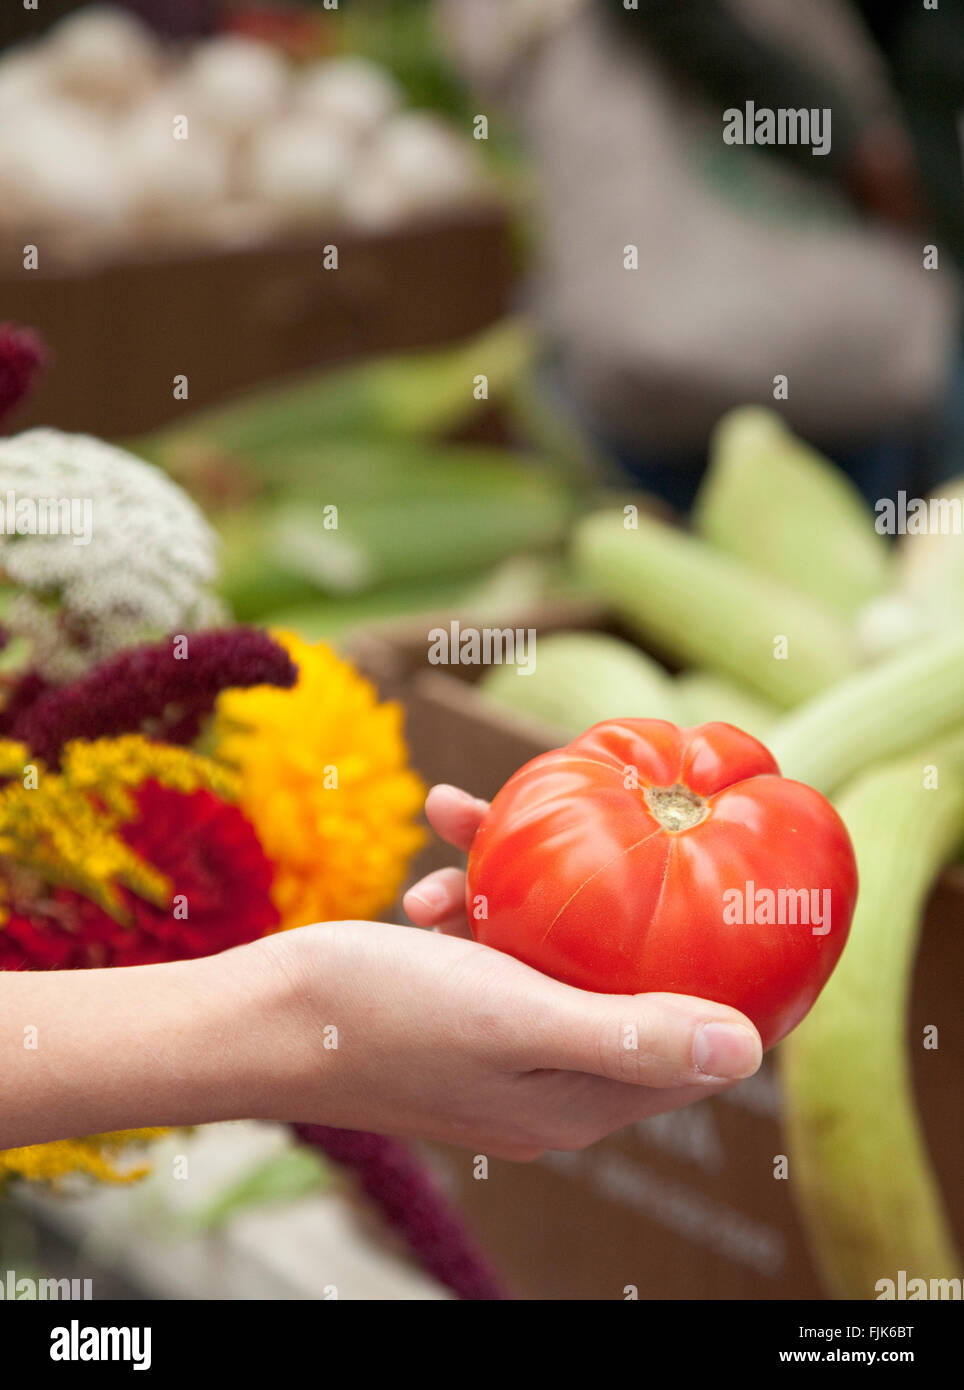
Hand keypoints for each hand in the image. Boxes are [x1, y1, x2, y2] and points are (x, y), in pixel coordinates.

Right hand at [256, 785, 762, 1160]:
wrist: (255, 1020)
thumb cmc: (382, 1019)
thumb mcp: (514, 1018)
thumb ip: (629, 1034)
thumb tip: (748, 1050)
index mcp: (578, 1099)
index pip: (691, 1051)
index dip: (735, 985)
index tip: (758, 904)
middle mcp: (548, 1076)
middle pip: (622, 979)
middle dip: (617, 901)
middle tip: (633, 817)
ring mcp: (500, 1039)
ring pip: (550, 940)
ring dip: (519, 875)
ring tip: (461, 814)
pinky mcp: (455, 1002)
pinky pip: (492, 934)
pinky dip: (471, 884)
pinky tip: (434, 827)